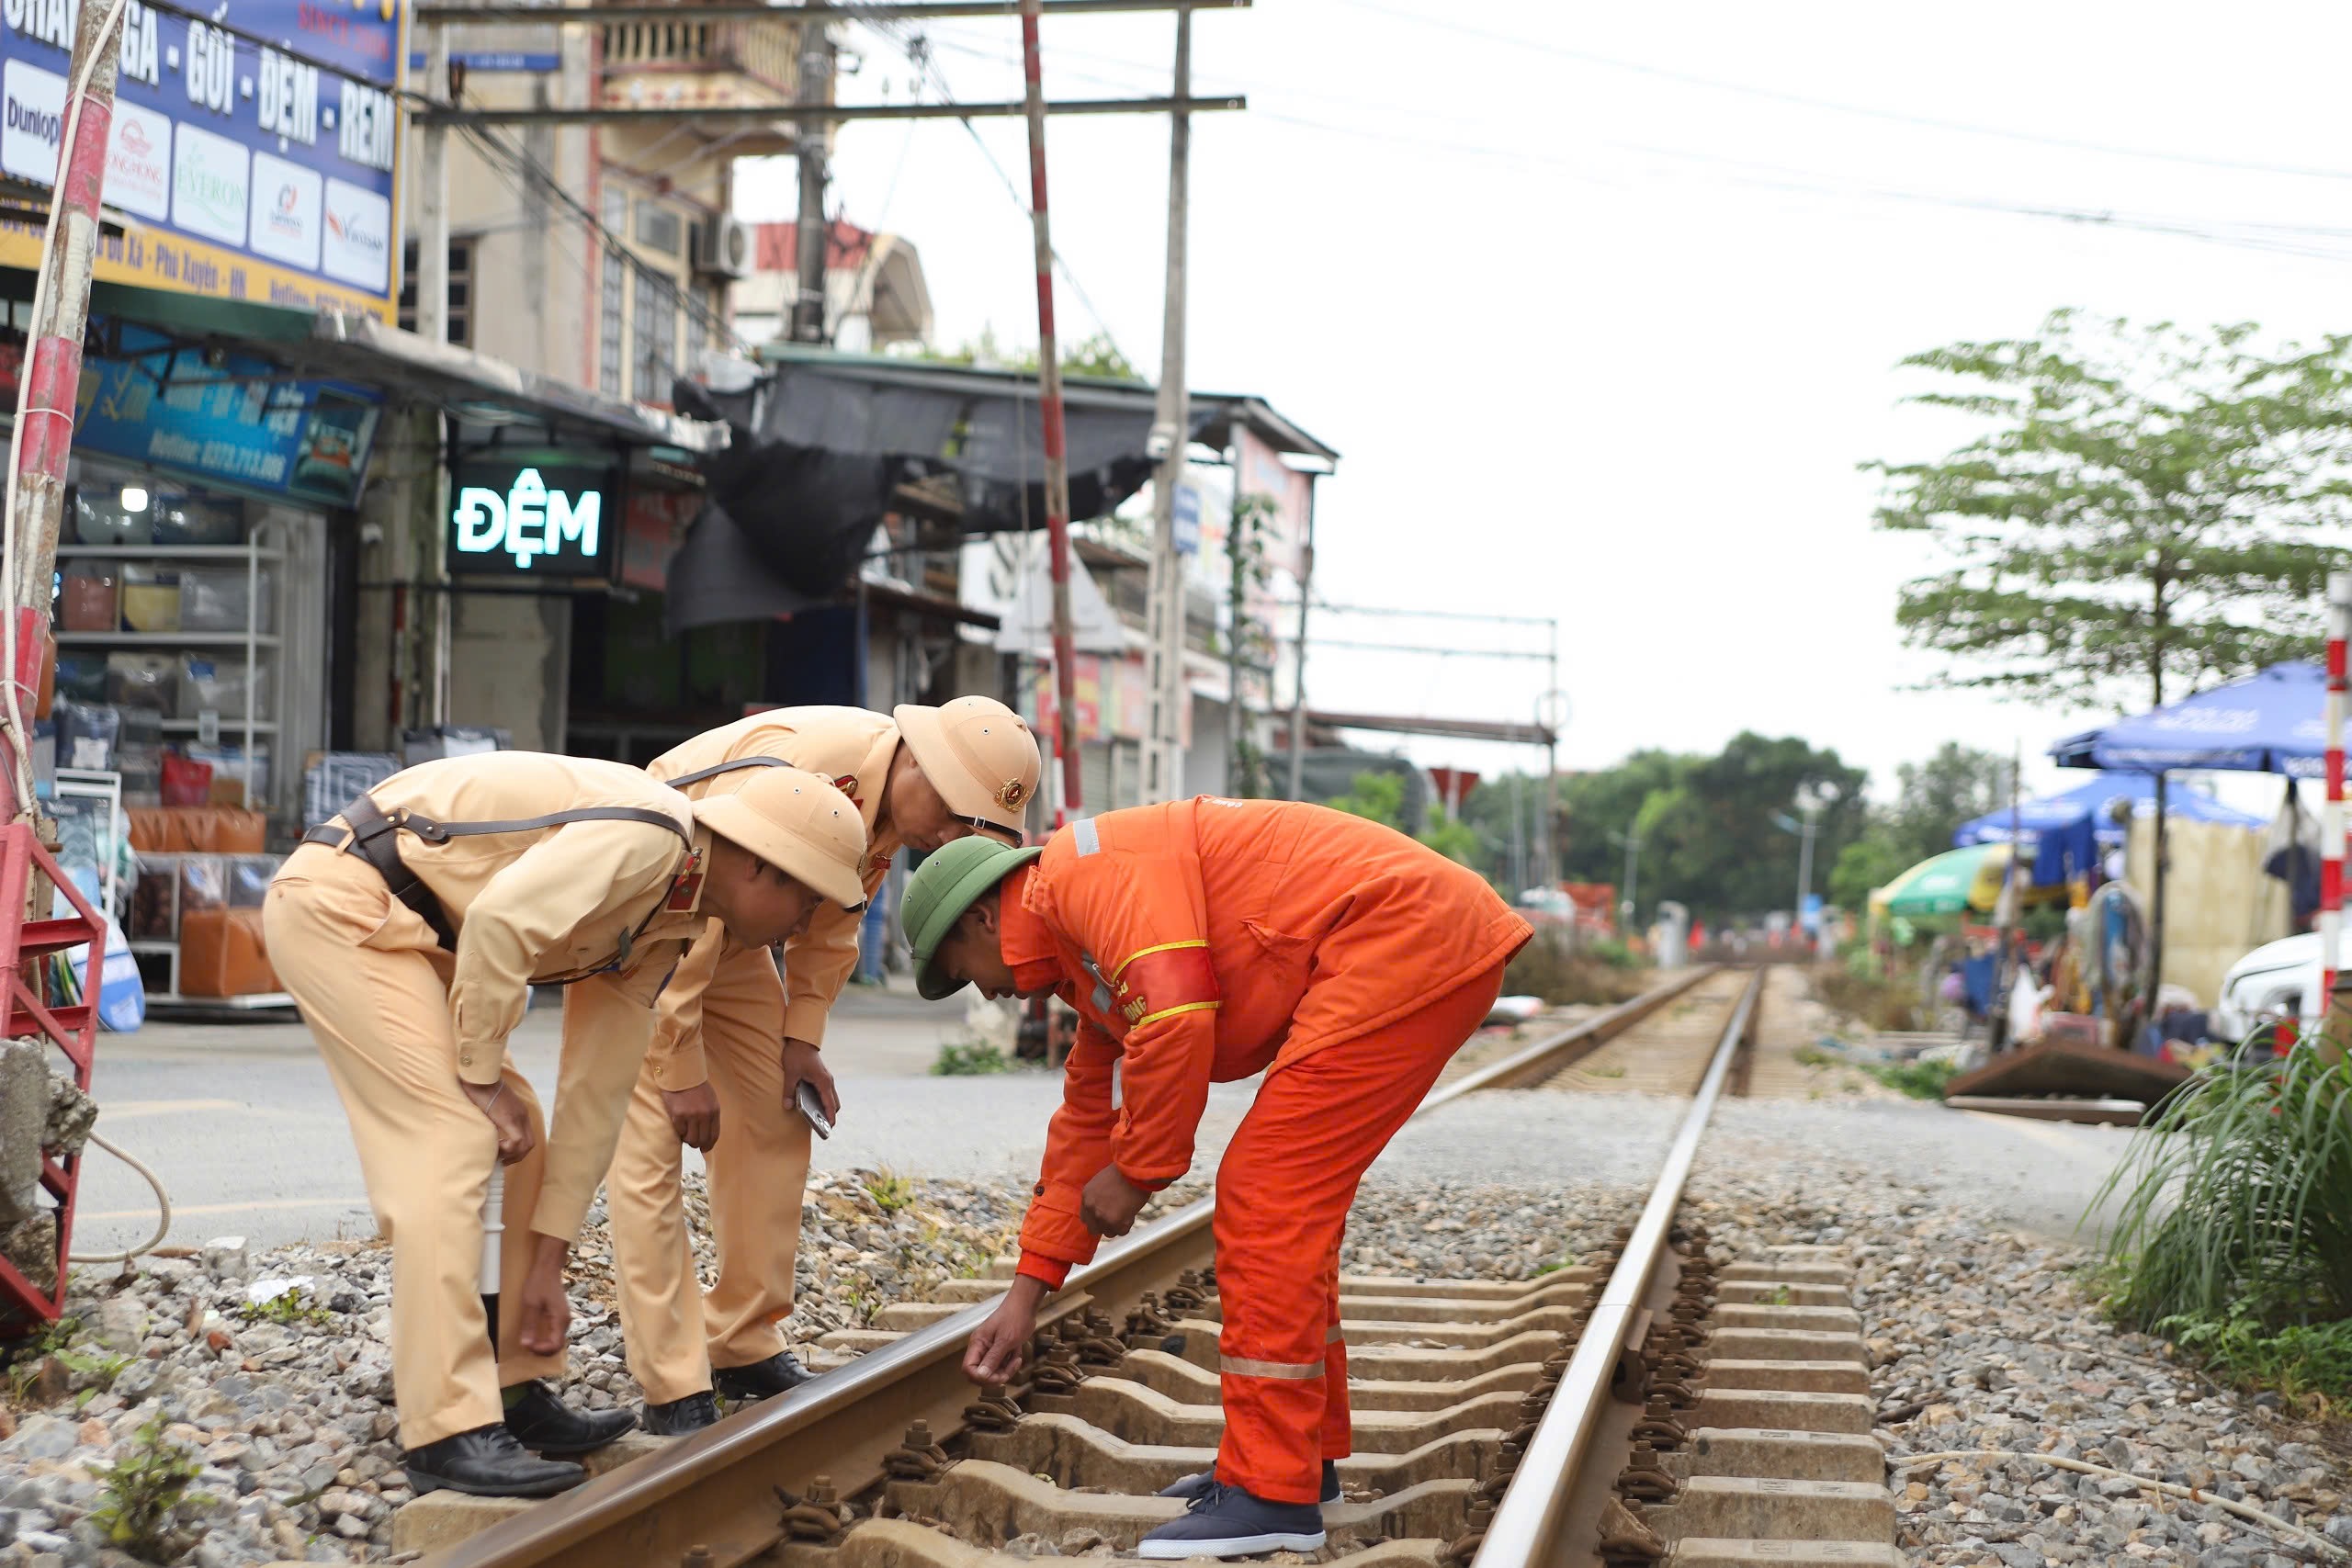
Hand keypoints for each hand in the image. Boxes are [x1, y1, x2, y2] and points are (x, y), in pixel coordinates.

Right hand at [461, 1078, 534, 1164]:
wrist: (478, 1076)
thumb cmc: (478, 1089)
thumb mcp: (490, 1107)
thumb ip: (494, 1118)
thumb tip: (485, 1133)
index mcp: (519, 1112)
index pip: (527, 1138)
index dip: (516, 1151)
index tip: (501, 1154)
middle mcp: (523, 1115)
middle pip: (530, 1145)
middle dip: (515, 1156)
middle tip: (500, 1159)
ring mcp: (518, 1116)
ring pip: (526, 1146)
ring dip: (511, 1155)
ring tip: (496, 1154)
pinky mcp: (509, 1118)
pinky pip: (517, 1141)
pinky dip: (507, 1149)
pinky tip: (495, 1146)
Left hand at [515, 1234, 570, 1355]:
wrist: (547, 1267)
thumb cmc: (539, 1283)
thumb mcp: (531, 1304)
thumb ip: (529, 1325)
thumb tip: (526, 1344)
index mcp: (560, 1319)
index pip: (555, 1345)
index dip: (541, 1350)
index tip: (528, 1346)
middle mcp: (565, 1321)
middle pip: (556, 1344)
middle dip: (541, 1349)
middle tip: (526, 1345)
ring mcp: (562, 1318)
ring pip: (555, 1339)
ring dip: (542, 1343)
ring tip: (528, 1341)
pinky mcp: (558, 1315)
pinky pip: (553, 1332)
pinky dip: (544, 1337)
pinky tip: (533, 1333)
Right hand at [663, 1082, 721, 1150]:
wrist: (682, 1075)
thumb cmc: (696, 1087)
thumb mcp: (710, 1100)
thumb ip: (711, 1115)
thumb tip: (708, 1134)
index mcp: (714, 1111)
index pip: (714, 1135)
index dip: (709, 1145)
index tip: (705, 1149)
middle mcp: (704, 1115)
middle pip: (702, 1140)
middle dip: (698, 1144)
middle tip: (692, 1143)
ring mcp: (691, 1115)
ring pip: (691, 1139)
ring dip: (688, 1139)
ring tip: (685, 1134)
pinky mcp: (678, 1115)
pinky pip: (680, 1132)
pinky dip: (680, 1132)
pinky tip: (679, 1127)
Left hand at [781, 1038, 839, 1123]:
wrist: (801, 1039)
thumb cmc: (797, 1055)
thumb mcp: (790, 1074)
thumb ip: (789, 1091)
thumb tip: (787, 1106)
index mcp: (823, 1082)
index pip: (830, 1104)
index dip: (830, 1117)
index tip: (829, 1128)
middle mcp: (828, 1081)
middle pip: (834, 1103)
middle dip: (830, 1115)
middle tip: (822, 1126)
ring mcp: (826, 1078)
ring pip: (831, 1097)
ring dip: (827, 1107)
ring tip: (817, 1118)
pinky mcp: (822, 1076)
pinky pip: (826, 1092)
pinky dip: (824, 1100)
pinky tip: (813, 1105)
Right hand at [964, 1276, 1045, 1382]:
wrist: (1026, 1306)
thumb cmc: (1015, 1318)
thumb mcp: (1005, 1340)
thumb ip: (993, 1359)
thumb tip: (981, 1376)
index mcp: (977, 1343)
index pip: (968, 1368)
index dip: (980, 1377)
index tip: (996, 1376)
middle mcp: (981, 1348)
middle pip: (981, 1373)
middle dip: (995, 1376)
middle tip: (1009, 1370)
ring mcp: (990, 1350)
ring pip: (993, 1371)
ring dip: (1006, 1370)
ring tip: (1016, 1358)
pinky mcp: (1000, 1351)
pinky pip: (1001, 1365)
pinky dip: (1010, 1364)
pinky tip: (1017, 1355)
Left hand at [1079, 1166, 1149, 1238]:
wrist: (1133, 1170)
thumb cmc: (1122, 1172)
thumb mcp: (1101, 1182)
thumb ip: (1097, 1198)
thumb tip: (1102, 1209)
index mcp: (1086, 1197)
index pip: (1085, 1218)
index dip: (1096, 1219)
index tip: (1104, 1216)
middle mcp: (1091, 1209)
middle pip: (1094, 1229)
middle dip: (1104, 1225)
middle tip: (1115, 1217)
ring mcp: (1103, 1217)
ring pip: (1109, 1233)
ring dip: (1117, 1226)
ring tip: (1125, 1211)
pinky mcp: (1116, 1223)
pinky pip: (1122, 1232)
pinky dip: (1128, 1224)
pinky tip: (1131, 1211)